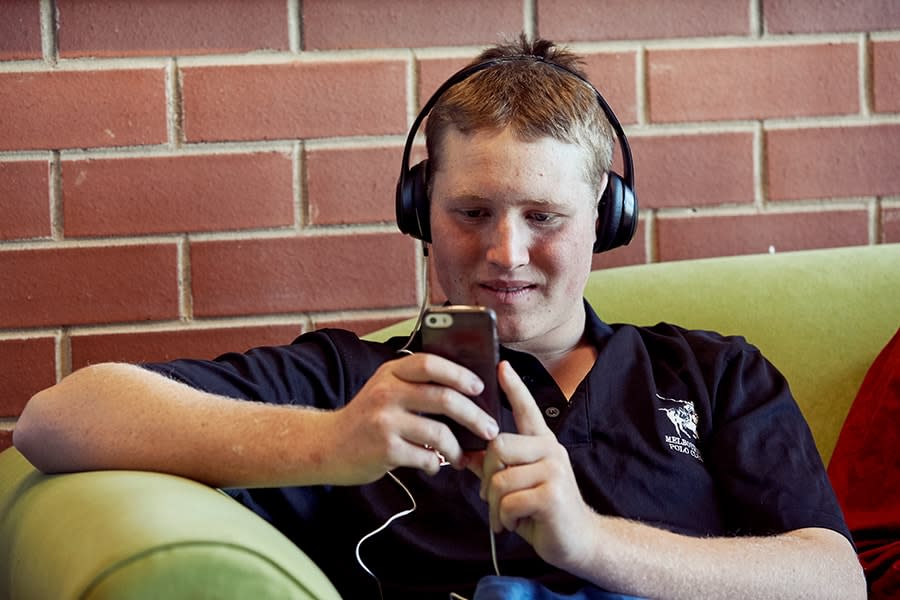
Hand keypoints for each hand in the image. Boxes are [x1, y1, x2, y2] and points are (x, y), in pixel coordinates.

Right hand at [323, 353, 499, 484]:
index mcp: (392, 373)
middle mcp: (387, 393)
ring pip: (439, 433)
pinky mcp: (385, 450)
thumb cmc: (366, 417)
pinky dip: (436, 464)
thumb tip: (466, 390)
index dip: (459, 374)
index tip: (480, 387)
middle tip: (490, 429)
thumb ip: (416, 384)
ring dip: (458, 448)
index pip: (430, 363)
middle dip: (474, 416)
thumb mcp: (386, 388)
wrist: (328, 445)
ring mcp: (385, 422)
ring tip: (462, 456)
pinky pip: (425, 458)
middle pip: (444, 398)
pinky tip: (434, 465)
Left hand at [468, 361, 596, 571]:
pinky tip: (515, 524)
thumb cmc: (542, 512)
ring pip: (500, 478)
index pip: (526, 409)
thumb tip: (463, 455)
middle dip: (486, 476)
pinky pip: (509, 501)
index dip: (514, 388)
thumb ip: (494, 468)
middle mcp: (550, 450)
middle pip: (498, 445)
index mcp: (542, 444)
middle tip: (492, 498)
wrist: (578, 542)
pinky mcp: (552, 493)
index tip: (502, 366)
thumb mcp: (516, 486)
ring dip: (494, 505)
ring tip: (506, 516)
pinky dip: (504, 519)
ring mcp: (554, 470)